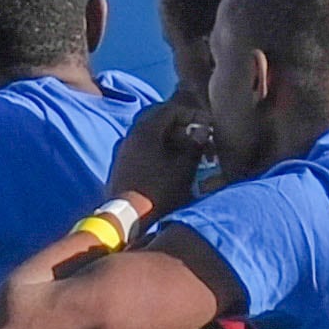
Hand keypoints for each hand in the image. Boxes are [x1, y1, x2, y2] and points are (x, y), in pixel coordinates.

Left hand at [104, 98, 212, 218]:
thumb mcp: (183, 168)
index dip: (192, 113)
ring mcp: (123, 150)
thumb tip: (202, 130)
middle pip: (159, 120)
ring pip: (151, 135)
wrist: (126, 218)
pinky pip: (143, 147)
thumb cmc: (158, 191)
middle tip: (200, 138)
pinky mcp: (121, 164)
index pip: (171, 109)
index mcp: (146, 130)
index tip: (207, 124)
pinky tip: (172, 163)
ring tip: (189, 153)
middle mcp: (131, 135)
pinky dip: (160, 149)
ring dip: (172, 139)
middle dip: (182, 126)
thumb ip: (195, 145)